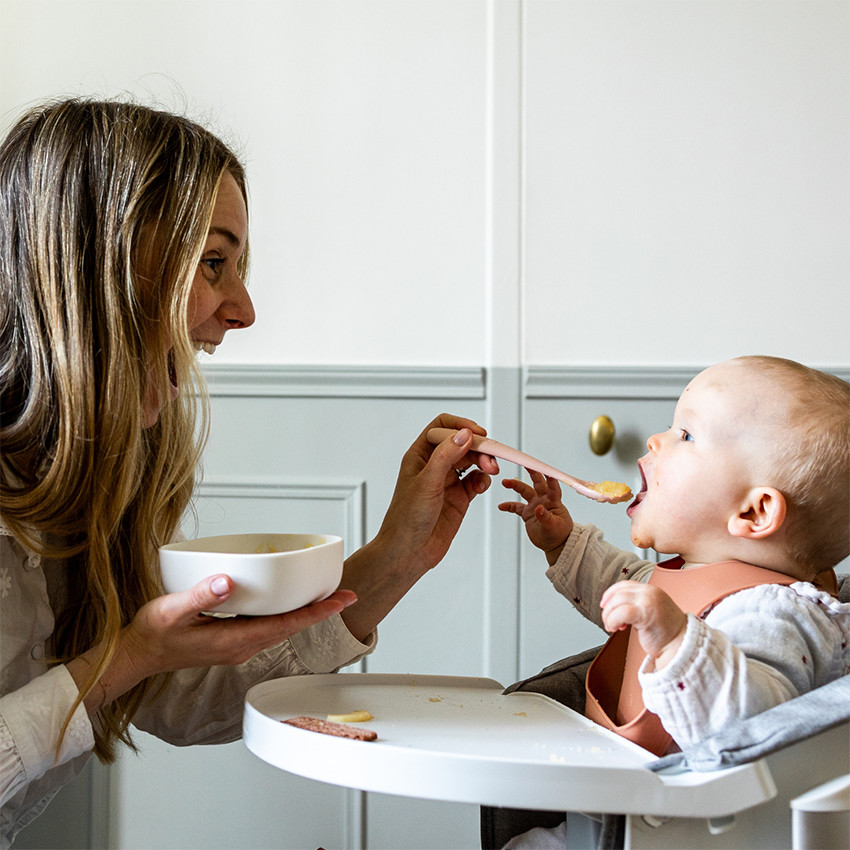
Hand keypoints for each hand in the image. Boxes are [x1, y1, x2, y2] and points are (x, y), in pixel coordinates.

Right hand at [69, 576, 355, 712]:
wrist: (137, 656)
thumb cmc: (152, 635)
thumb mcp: (172, 610)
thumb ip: (200, 595)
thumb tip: (229, 582)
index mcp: (235, 640)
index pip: (287, 625)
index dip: (317, 611)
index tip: (342, 599)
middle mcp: (243, 645)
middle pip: (291, 626)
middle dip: (319, 610)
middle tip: (345, 592)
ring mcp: (238, 645)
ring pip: (281, 627)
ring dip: (304, 612)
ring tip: (325, 595)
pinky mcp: (231, 640)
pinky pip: (267, 626)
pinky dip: (284, 613)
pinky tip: (287, 601)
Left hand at [338, 414, 498, 639]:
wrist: (409, 552)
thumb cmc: (407, 518)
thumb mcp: (427, 483)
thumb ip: (445, 456)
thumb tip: (464, 434)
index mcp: (420, 455)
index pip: (441, 427)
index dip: (460, 426)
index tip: (477, 434)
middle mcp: (434, 465)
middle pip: (462, 443)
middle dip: (478, 446)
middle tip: (491, 457)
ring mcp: (448, 481)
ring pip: (472, 460)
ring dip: (484, 461)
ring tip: (492, 470)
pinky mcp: (459, 498)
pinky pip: (477, 480)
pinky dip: (483, 479)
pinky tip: (483, 485)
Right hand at [498, 470, 572, 563]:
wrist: (556, 544)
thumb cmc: (560, 534)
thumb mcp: (554, 527)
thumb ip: (546, 517)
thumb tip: (539, 508)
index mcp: (554, 502)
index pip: (553, 487)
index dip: (550, 479)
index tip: (546, 471)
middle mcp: (544, 500)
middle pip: (538, 482)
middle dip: (532, 472)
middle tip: (525, 463)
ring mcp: (535, 505)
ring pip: (525, 491)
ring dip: (516, 485)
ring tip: (505, 482)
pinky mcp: (528, 513)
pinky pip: (516, 507)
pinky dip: (509, 506)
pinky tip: (501, 506)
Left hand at [599, 581, 687, 668]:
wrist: (681, 645)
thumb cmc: (665, 632)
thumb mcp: (650, 610)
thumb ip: (635, 604)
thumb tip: (613, 606)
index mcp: (651, 590)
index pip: (623, 585)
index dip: (609, 594)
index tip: (603, 605)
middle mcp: (650, 592)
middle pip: (618, 594)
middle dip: (608, 609)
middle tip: (609, 622)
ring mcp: (648, 601)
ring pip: (617, 602)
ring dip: (609, 616)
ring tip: (613, 627)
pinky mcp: (646, 613)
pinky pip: (621, 613)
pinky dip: (613, 621)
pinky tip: (617, 628)